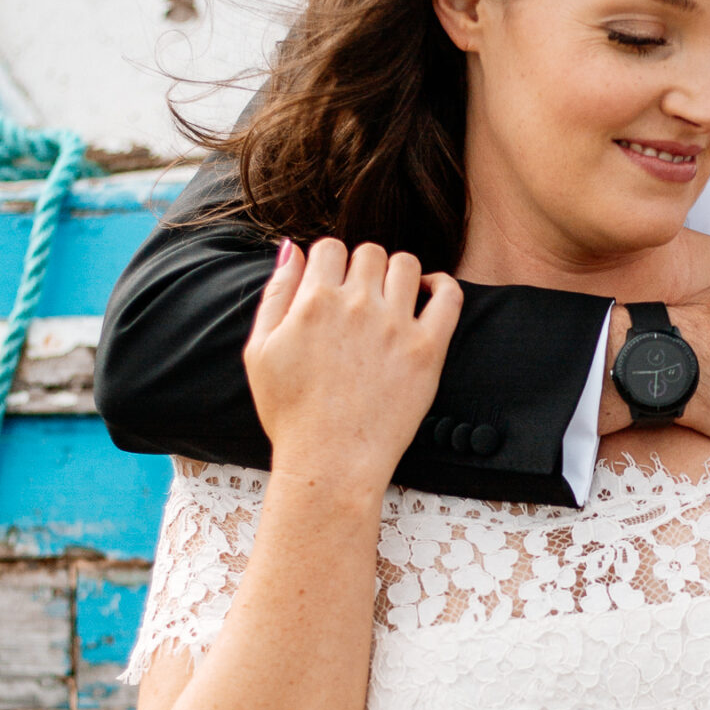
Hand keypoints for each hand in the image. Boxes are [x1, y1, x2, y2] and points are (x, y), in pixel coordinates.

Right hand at [245, 238, 461, 494]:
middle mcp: (356, 306)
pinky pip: (449, 296)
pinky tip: (428, 295)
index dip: (329, 264)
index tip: (333, 286)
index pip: (329, 247)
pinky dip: (442, 286)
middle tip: (360, 300)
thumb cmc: (290, 414)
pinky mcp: (427, 350)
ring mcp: (395, 326)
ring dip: (397, 274)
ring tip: (391, 299)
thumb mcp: (260, 351)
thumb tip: (291, 248)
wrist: (329, 462)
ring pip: (406, 265)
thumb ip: (275, 293)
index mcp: (314, 301)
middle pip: (369, 252)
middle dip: (362, 269)